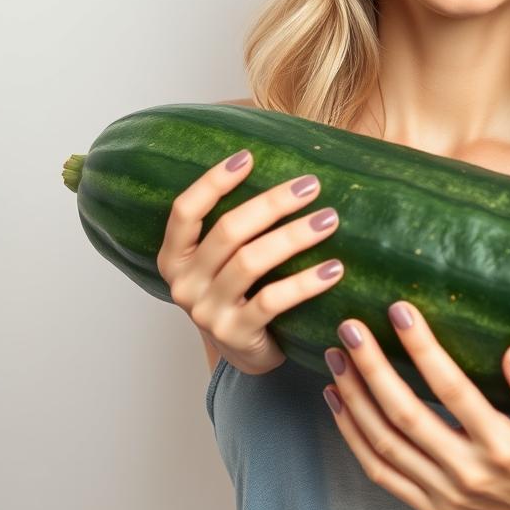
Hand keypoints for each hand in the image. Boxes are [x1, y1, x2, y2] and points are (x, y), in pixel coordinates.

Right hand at [156, 148, 344, 374]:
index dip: (213, 182)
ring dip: (294, 236)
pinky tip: (335, 269)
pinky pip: (273, 301)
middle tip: (311, 186)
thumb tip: (287, 174)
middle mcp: (184, 283)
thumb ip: (240, 225)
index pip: (185, 211)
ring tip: (330, 219)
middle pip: (228, 231)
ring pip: (251, 262)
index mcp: (174, 257)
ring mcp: (206, 311)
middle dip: (272, 203)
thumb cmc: (240, 292)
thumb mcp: (225, 260)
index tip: (249, 157)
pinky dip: (306, 282)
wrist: (244, 351)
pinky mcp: (236, 334)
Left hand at [320, 300, 509, 509]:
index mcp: (504, 446)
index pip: (451, 389)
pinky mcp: (432, 509)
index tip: (399, 310)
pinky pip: (381, 473)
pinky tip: (340, 403)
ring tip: (336, 358)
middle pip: (405, 415)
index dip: (421, 348)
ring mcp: (445, 496)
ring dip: (354, 399)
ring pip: (384, 445)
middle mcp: (468, 473)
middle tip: (349, 328)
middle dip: (371, 368)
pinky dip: (354, 438)